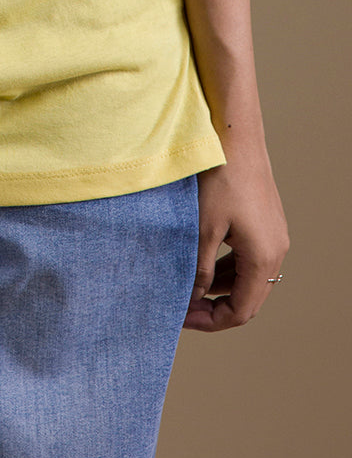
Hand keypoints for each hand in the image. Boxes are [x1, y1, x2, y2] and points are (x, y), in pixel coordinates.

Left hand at [184, 147, 288, 331]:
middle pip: (247, 297)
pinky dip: (225, 266)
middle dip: (213, 306)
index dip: (210, 321)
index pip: (241, 311)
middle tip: (181, 306)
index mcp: (264, 258)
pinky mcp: (265, 221)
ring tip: (186, 286)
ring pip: (246, 277)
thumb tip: (192, 297)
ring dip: (218, 286)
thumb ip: (198, 268)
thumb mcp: (203, 228)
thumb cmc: (220, 178)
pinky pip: (247, 256)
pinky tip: (201, 262)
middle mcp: (276, 251)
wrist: (236, 136)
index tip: (181, 318)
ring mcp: (273, 235)